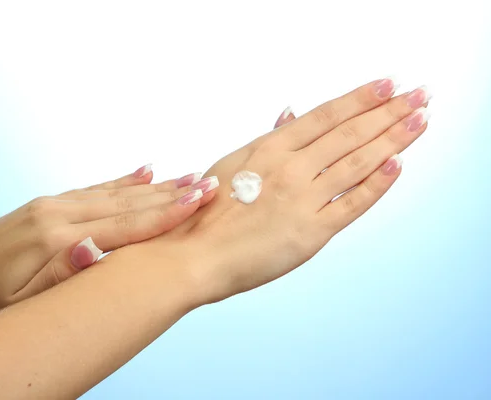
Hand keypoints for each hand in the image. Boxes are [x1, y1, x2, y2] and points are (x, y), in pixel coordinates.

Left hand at [0, 165, 217, 332]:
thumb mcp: (20, 300)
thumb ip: (61, 273)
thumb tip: (95, 248)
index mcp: (57, 239)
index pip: (125, 224)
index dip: (167, 212)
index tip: (199, 196)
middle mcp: (59, 213)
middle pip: (126, 202)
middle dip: (171, 193)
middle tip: (208, 182)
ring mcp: (54, 204)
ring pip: (114, 192)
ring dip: (154, 185)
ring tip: (186, 176)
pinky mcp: (49, 203)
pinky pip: (94, 188)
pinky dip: (122, 180)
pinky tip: (142, 172)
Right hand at [150, 78, 430, 302]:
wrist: (193, 254)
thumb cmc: (204, 212)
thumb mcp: (234, 164)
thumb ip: (268, 142)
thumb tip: (289, 116)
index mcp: (270, 148)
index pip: (326, 115)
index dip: (360, 98)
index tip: (386, 86)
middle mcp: (290, 168)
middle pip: (350, 133)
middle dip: (388, 112)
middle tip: (417, 97)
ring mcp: (302, 198)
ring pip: (358, 162)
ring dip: (393, 139)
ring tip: (419, 122)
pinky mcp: (311, 232)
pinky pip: (352, 203)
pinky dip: (377, 184)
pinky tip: (397, 164)